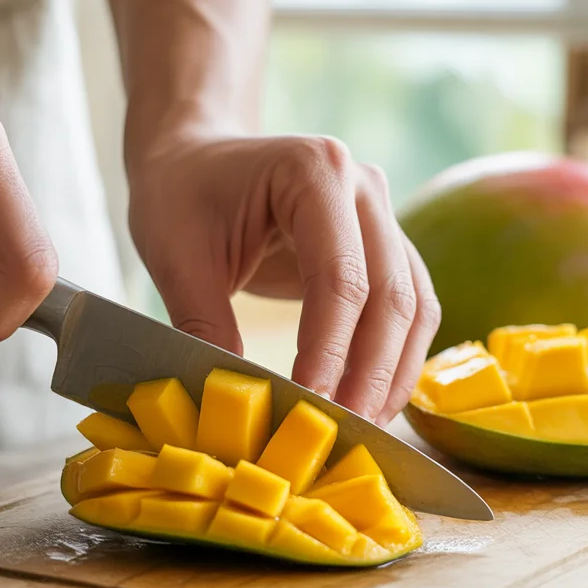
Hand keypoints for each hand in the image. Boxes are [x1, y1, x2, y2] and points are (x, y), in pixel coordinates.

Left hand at [128, 134, 440, 424]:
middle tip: (342, 431)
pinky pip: (408, 305)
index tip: (308, 403)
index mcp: (314, 169)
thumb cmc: (180, 193)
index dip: (329, 350)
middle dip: (370, 372)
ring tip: (363, 428)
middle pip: (390, 294)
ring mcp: (381, 213)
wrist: (196, 155)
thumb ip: (202, 323)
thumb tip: (233, 401)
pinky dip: (395, 356)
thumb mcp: (175, 254)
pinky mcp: (383, 244)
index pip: (339, 276)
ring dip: (392, 372)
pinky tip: (372, 399)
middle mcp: (363, 186)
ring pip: (412, 305)